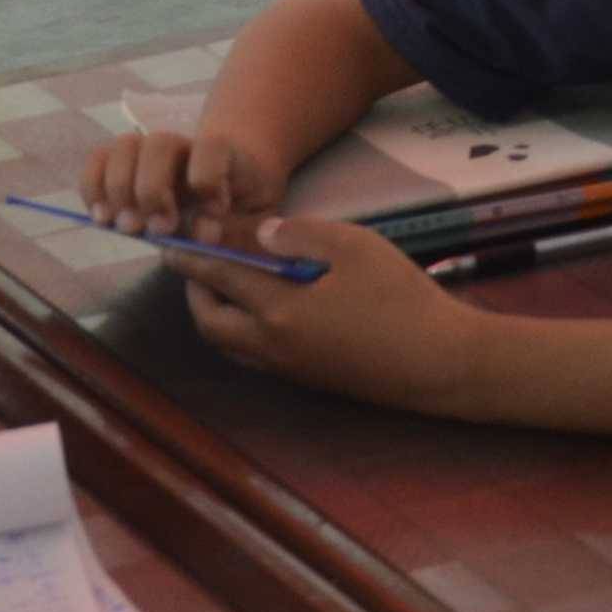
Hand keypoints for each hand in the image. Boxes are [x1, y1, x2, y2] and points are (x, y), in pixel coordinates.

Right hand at [80, 125, 282, 240]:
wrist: (228, 193)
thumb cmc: (244, 212)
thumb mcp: (256, 225)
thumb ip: (238, 232)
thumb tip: (204, 234)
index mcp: (225, 155)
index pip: (212, 148)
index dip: (207, 179)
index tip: (215, 213)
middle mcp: (184, 146)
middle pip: (159, 143)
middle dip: (153, 190)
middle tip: (158, 230)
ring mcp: (150, 151)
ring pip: (124, 147)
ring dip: (119, 189)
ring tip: (126, 228)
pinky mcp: (124, 164)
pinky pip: (97, 160)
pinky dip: (93, 187)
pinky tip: (102, 218)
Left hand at [176, 218, 480, 413]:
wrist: (441, 363)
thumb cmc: (401, 298)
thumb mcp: (353, 247)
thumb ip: (299, 235)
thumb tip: (259, 233)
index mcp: (278, 309)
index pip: (218, 277)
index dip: (190, 257)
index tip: (170, 242)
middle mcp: (272, 345)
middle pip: (211, 321)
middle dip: (196, 292)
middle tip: (198, 264)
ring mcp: (289, 368)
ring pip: (230, 344)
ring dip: (218, 315)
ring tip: (228, 284)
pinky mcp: (307, 378)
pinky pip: (254, 356)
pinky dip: (243, 331)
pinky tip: (265, 307)